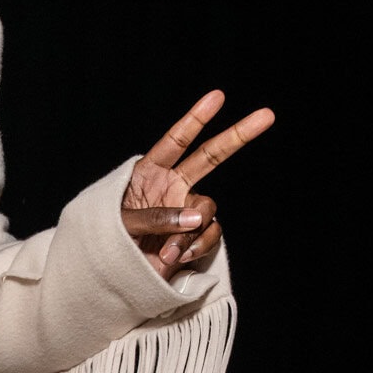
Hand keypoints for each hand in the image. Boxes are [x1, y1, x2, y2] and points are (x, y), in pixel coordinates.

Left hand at [121, 89, 274, 277]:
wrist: (110, 276)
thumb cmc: (105, 242)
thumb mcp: (120, 224)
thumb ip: (155, 217)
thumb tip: (196, 217)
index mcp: (149, 173)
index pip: (175, 141)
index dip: (196, 119)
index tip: (217, 97)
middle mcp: (172, 187)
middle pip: (210, 156)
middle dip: (237, 136)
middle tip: (267, 115)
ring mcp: (185, 212)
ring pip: (206, 210)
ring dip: (190, 231)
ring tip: (167, 252)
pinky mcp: (194, 236)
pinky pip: (209, 234)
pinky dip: (196, 246)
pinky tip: (177, 258)